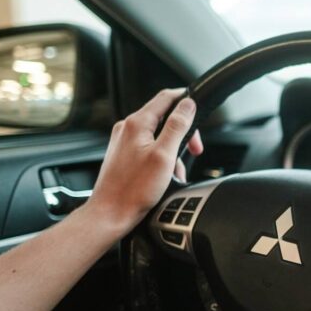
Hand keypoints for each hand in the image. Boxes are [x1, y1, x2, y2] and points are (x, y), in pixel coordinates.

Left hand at [85, 89, 204, 233]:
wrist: (111, 213)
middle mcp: (128, 128)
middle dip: (183, 132)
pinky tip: (166, 176)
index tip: (199, 109)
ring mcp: (124, 141)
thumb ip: (177, 126)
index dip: (186, 100)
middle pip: (164, 118)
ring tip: (176, 171)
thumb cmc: (134, 189)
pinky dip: (162, 158)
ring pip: (158, 135)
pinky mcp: (124, 154)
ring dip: (174, 150)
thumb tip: (188, 104)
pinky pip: (149, 148)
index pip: (166, 98)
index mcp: (137, 124)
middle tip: (195, 150)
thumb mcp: (164, 155)